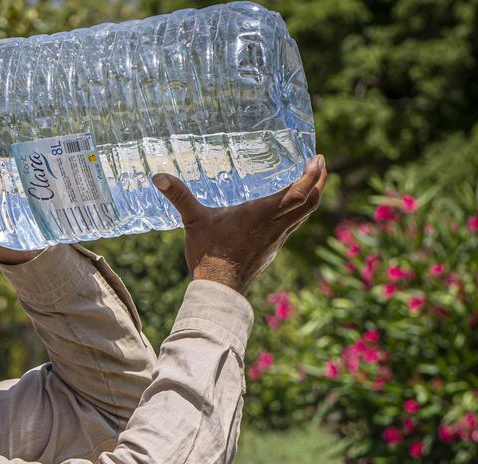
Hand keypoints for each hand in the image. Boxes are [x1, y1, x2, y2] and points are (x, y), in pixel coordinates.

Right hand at [153, 155, 327, 293]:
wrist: (219, 291)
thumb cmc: (209, 255)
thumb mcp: (193, 221)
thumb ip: (179, 196)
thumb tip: (159, 176)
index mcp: (263, 214)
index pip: (300, 192)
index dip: (312, 174)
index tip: (317, 157)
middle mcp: (277, 226)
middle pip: (312, 202)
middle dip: (320, 181)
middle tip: (319, 163)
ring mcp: (277, 239)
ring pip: (305, 215)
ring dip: (312, 196)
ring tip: (311, 181)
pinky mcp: (273, 248)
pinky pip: (294, 225)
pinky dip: (299, 211)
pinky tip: (287, 208)